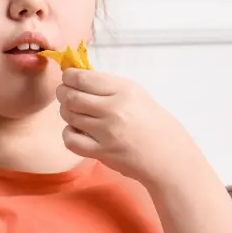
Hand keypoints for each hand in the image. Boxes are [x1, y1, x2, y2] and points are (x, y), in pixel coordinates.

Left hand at [57, 68, 190, 183]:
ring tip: (76, 113)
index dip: (68, 77)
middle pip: (70, 96)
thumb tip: (78, 78)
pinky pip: (70, 139)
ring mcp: (106, 131)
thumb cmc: (153, 123)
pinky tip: (78, 132)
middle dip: (62, 94)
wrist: (168, 155)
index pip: (82, 78)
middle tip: (65, 95)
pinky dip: (69, 134)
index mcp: (123, 90)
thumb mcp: (136, 94)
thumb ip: (108, 86)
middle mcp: (113, 108)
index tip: (68, 79)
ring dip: (67, 113)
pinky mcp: (101, 152)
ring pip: (68, 116)